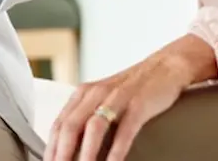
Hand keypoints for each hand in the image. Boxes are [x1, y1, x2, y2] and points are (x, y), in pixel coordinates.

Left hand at [47, 35, 217, 160]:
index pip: (58, 125)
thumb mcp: (104, 99)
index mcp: (83, 93)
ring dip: (85, 155)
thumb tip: (70, 148)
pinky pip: (125, 130)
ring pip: (94, 128)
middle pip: (70, 127)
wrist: (166, 65)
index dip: (50, 149)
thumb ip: (87, 118)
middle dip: (62, 154)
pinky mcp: (139, 103)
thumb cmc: (133, 88)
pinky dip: (116, 150)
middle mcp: (96, 93)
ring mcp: (117, 97)